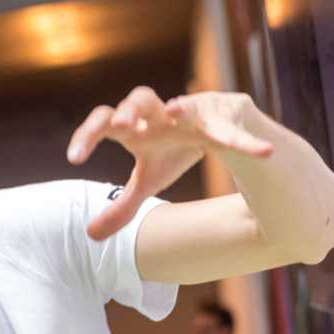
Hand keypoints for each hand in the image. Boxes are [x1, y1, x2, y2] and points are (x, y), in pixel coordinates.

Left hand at [67, 88, 275, 238]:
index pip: (103, 122)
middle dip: (129, 110)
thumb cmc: (173, 151)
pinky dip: (240, 140)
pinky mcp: (221, 116)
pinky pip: (229, 128)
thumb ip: (122, 205)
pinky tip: (260, 151)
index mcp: (136, 127)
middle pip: (139, 99)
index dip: (87, 136)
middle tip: (119, 126)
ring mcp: (191, 112)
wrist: (214, 130)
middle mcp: (159, 114)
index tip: (73, 159)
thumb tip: (89, 235)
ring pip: (182, 104)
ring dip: (179, 107)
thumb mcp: (148, 180)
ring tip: (173, 111)